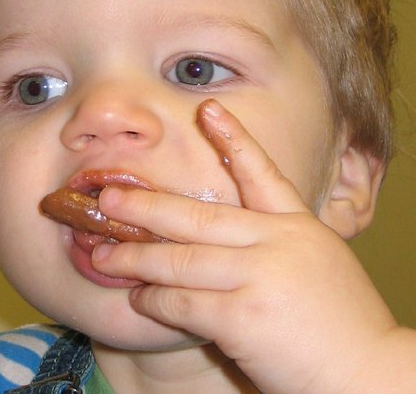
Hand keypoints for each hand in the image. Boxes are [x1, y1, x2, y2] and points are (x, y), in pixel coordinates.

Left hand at [92, 99, 397, 393]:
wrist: (372, 375)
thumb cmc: (342, 322)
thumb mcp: (315, 262)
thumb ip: (272, 243)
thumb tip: (214, 239)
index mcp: (298, 225)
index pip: (261, 172)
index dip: (233, 137)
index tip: (207, 108)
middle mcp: (277, 242)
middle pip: (199, 216)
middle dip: (146, 207)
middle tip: (108, 199)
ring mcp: (260, 277)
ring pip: (180, 260)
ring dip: (135, 260)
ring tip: (104, 257)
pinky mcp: (244, 318)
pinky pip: (183, 302)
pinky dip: (155, 300)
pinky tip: (139, 298)